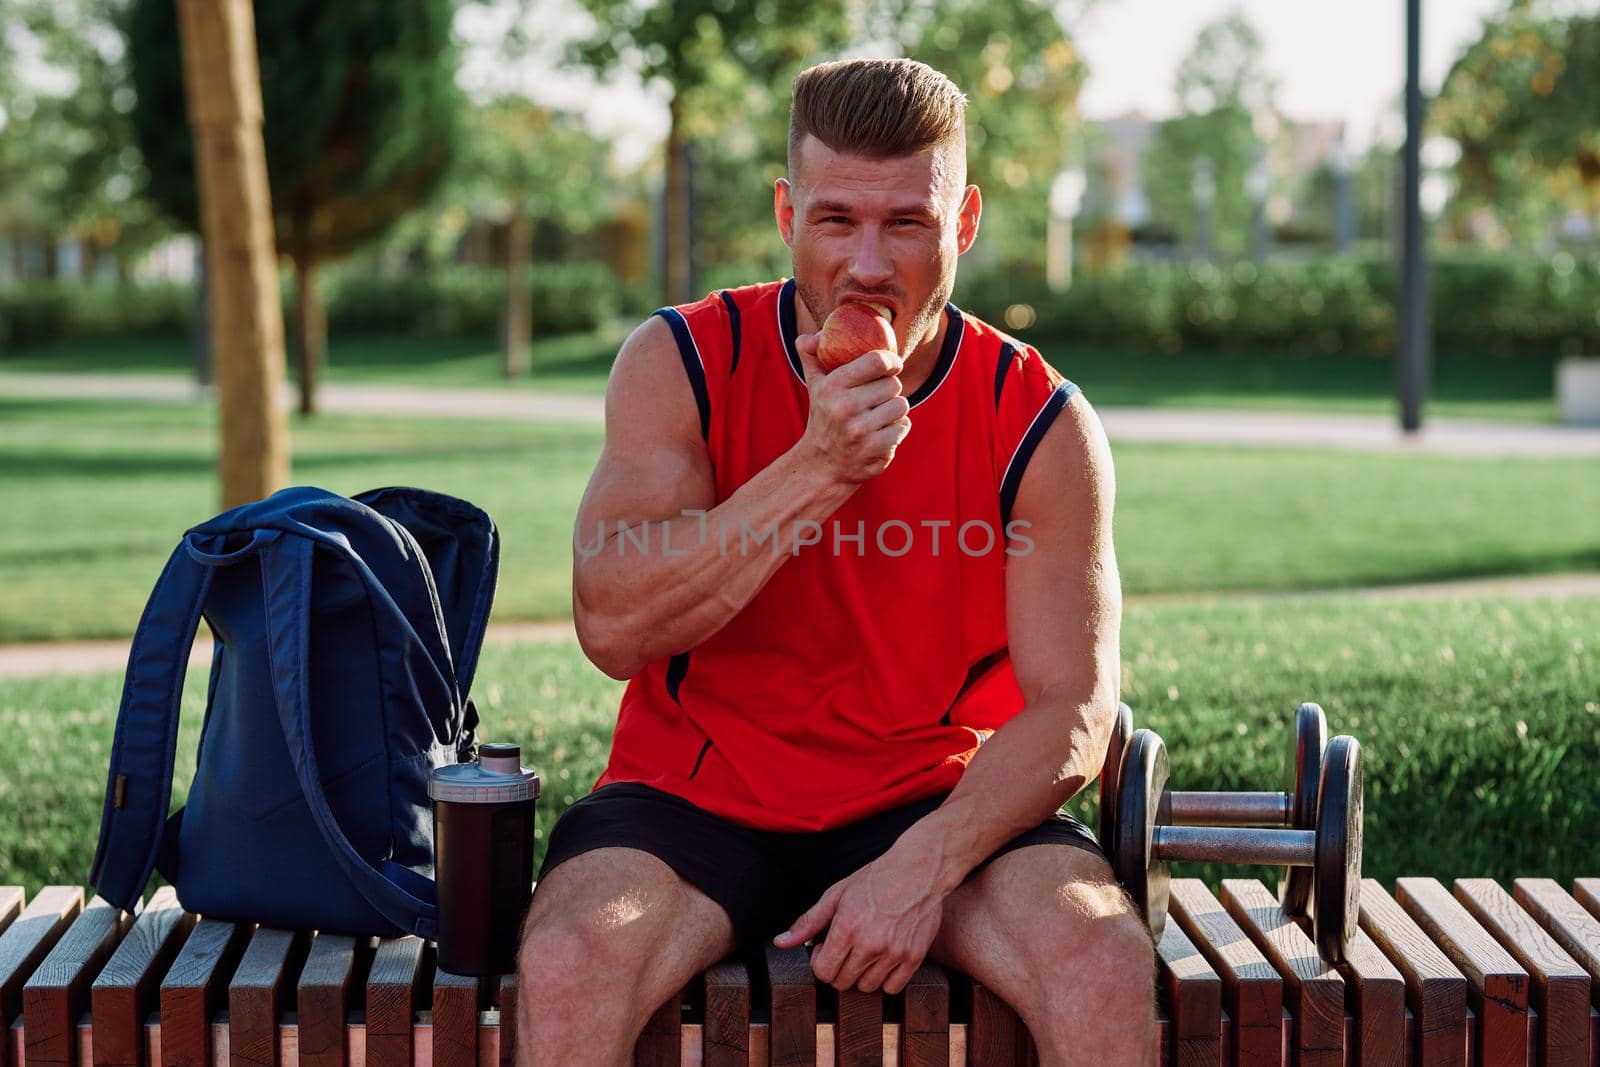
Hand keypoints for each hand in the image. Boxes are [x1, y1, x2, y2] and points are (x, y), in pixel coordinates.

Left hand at [772, 840, 945, 994]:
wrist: (919, 870)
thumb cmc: (875, 879)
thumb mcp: (837, 895)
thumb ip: (808, 922)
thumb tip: (780, 942)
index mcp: (847, 927)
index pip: (823, 972)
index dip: (820, 962)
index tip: (826, 947)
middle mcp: (870, 943)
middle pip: (842, 982)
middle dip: (838, 968)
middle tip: (845, 948)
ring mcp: (894, 952)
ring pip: (867, 987)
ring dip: (861, 975)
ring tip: (864, 952)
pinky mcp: (914, 957)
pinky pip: (892, 988)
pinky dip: (886, 979)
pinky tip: (883, 960)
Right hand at [794, 331, 911, 483]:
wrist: (822, 464)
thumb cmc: (824, 416)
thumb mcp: (813, 385)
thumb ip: (811, 355)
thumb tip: (814, 336)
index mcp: (832, 386)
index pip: (877, 361)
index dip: (892, 360)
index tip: (894, 365)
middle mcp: (845, 408)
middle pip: (893, 384)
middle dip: (889, 388)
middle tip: (877, 397)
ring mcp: (861, 431)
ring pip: (902, 405)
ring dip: (894, 409)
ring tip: (878, 415)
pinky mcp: (876, 450)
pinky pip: (904, 427)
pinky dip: (897, 428)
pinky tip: (882, 432)